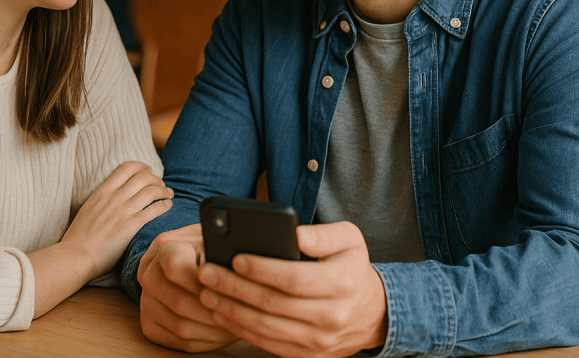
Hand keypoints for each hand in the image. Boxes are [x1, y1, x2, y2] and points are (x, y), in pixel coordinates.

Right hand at [60, 161, 172, 278]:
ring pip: (151, 191)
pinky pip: (154, 209)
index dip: (141, 166)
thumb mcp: (88, 208)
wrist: (76, 255)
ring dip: (164, 190)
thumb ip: (102, 200)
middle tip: (161, 185)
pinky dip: (164, 205)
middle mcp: (115, 197)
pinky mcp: (132, 226)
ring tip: (169, 194)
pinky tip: (168, 206)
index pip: (126, 168)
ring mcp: (124, 210)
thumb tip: (112, 197)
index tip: (148, 170)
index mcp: (102, 191)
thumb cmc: (79, 237)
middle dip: (156, 179)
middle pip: (143, 177)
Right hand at [138, 223, 237, 351]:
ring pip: (180, 325)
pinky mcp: (150, 325)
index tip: (224, 288)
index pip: (175, 267)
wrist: (193, 262)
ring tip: (234, 324)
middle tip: (237, 314)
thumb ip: (220, 254)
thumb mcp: (216, 244)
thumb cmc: (211, 252)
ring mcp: (146, 302)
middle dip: (211, 311)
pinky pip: (177, 341)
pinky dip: (204, 340)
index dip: (201, 282)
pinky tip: (221, 332)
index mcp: (164, 248)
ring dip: (211, 330)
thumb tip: (237, 272)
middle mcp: (148, 274)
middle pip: (179, 302)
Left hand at [196, 221, 386, 357]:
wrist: (371, 314)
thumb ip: (323, 234)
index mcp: (343, 283)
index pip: (294, 278)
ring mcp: (318, 341)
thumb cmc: (351, 268)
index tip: (236, 258)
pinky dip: (241, 329)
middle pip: (273, 304)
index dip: (262, 269)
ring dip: (231, 310)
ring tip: (207, 292)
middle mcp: (331, 316)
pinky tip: (223, 312)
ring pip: (266, 327)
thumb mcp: (350, 240)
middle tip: (207, 272)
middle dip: (235, 287)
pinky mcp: (306, 356)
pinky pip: (267, 344)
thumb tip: (295, 235)